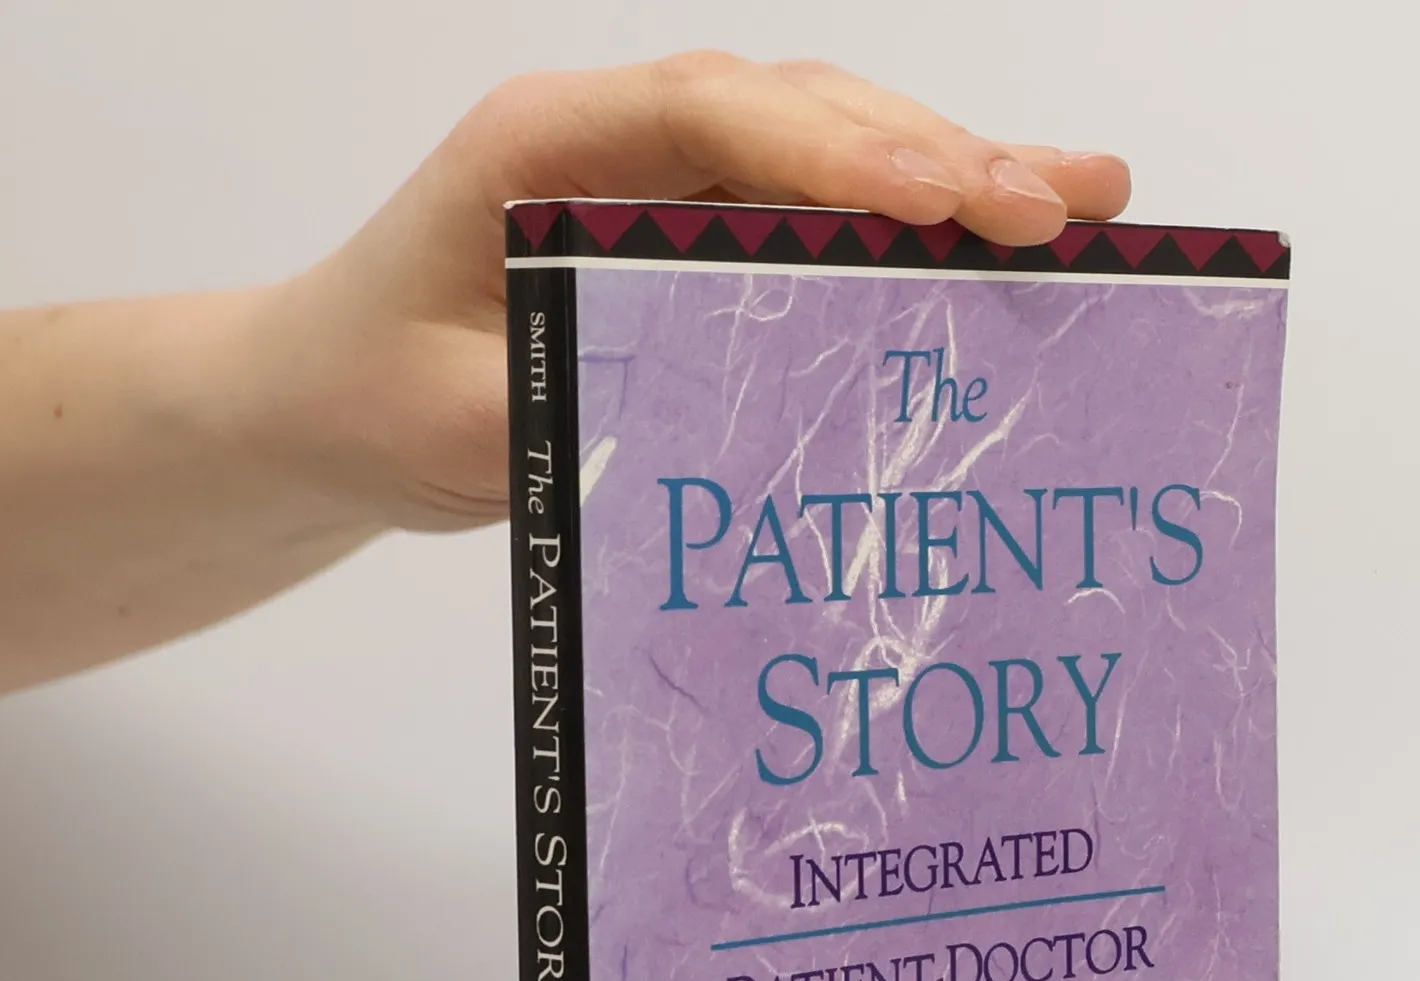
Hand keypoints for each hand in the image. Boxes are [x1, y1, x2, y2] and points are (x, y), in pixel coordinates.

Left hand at [247, 55, 1132, 531]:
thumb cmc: (375, 393)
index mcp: (545, 148)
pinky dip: (916, 234)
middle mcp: (623, 144)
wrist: (333, 399)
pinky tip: (1012, 243)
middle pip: (803, 117)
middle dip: (936, 159)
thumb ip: (575, 410)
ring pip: (834, 154)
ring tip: (1086, 204)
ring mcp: (671, 185)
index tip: (940, 198)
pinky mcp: (702, 240)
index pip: (708, 115)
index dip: (834, 149)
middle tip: (1060, 208)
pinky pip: (823, 220)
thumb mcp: (457, 423)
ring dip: (956, 180)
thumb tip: (720, 424)